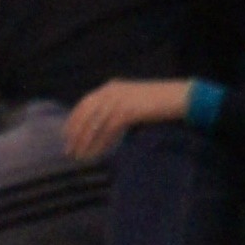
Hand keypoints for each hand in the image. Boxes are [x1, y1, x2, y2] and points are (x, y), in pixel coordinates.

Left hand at [63, 77, 190, 159]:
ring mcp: (120, 100)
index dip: (73, 120)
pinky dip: (102, 143)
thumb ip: (118, 108)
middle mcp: (111, 91)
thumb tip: (105, 126)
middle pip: (85, 113)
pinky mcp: (129, 110)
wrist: (178, 97)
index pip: (84, 103)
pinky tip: (97, 154)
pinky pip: (109, 129)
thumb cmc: (158, 103)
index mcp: (111, 87)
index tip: (66, 136)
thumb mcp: (134, 101)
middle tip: (69, 151)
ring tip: (80, 157)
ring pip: (95, 123)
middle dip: (75, 134)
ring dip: (86, 142)